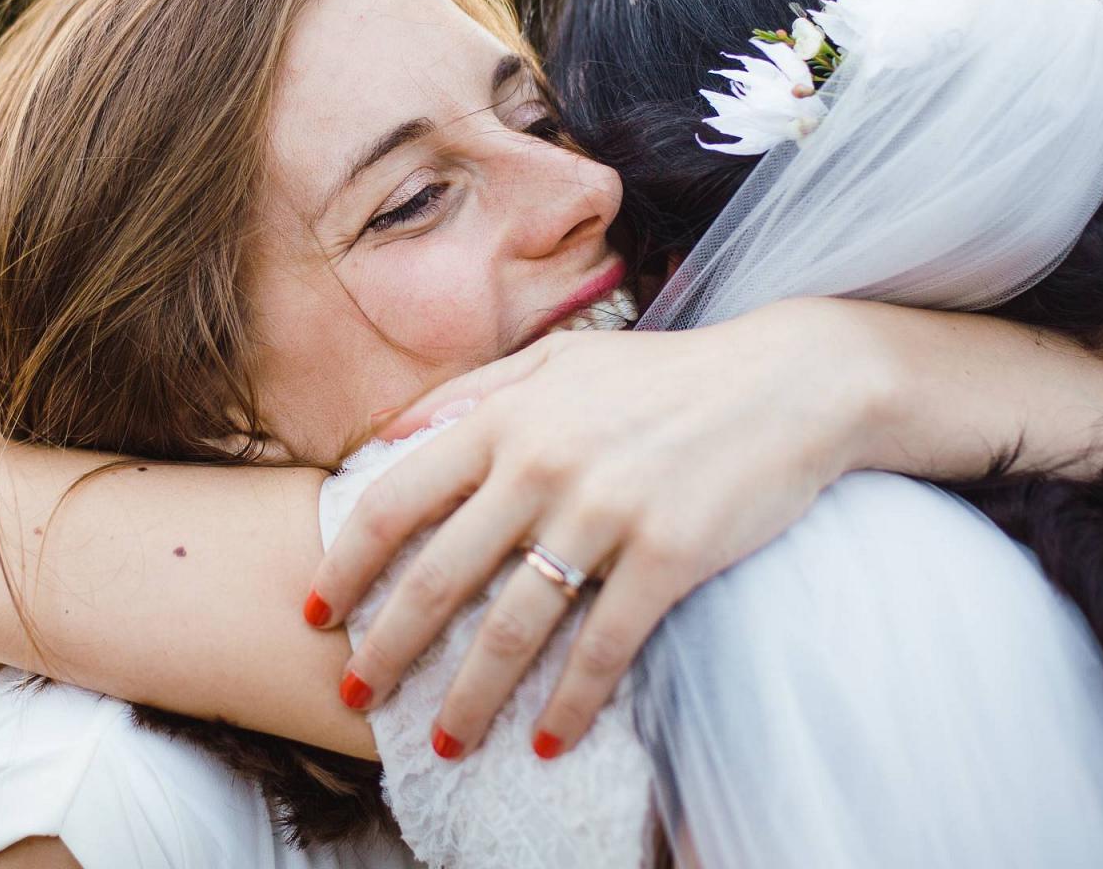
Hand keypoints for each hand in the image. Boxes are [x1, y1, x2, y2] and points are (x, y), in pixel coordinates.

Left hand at [304, 296, 896, 758]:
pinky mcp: (667, 556)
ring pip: (512, 628)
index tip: (316, 610)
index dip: (344, 562)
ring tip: (445, 743)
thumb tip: (385, 436)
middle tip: (354, 692)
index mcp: (505, 419)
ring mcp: (603, 512)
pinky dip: (571, 706)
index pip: (394, 501)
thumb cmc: (664, 373)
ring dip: (470, 699)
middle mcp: (541, 465)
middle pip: (438, 577)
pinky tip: (550, 745)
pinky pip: (602, 649)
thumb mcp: (559, 357)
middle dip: (386, 645)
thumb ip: (469, 392)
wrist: (786, 382)